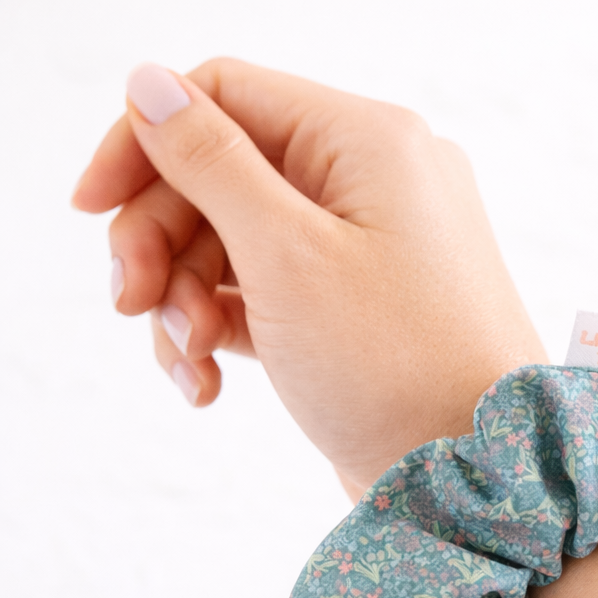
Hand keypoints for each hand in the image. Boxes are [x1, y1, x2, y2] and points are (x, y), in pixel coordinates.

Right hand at [73, 59, 547, 490]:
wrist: (474, 479)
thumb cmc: (396, 367)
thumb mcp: (286, 255)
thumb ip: (210, 163)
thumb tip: (150, 85)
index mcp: (367, 142)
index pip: (225, 97)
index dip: (145, 143)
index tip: (89, 208)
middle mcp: (373, 185)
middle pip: (224, 176)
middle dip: (162, 240)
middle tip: (130, 304)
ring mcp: (369, 252)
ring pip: (239, 243)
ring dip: (187, 297)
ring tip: (188, 361)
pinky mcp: (357, 313)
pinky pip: (270, 296)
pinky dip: (227, 329)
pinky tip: (205, 383)